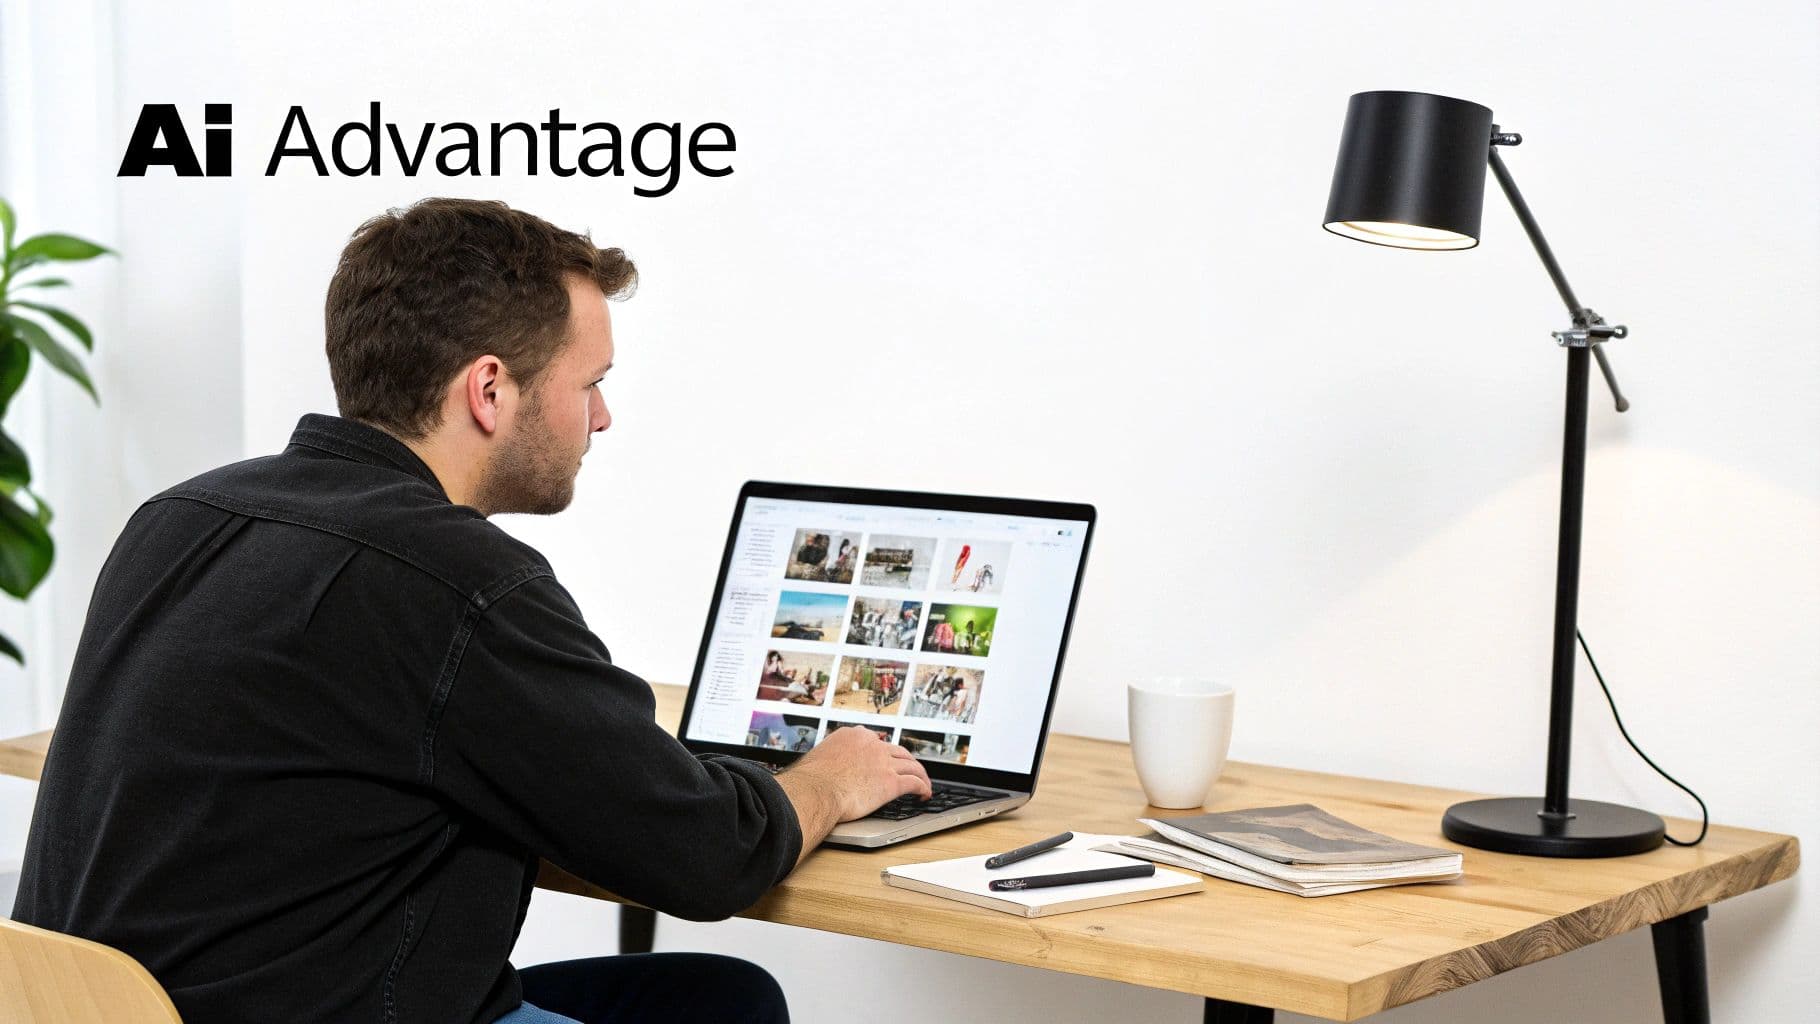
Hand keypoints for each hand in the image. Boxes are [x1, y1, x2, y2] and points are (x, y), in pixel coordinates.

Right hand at [786, 726, 931, 822]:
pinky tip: (925, 793)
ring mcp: (883, 763)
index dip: (883, 751)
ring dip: (921, 774)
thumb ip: (828, 756)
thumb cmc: (811, 780)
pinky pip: (915, 782)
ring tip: (924, 783)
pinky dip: (923, 787)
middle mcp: (872, 746)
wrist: (817, 791)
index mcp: (854, 737)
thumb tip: (825, 763)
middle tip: (910, 769)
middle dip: (906, 760)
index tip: (886, 758)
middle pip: (898, 751)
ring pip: (912, 765)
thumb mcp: (818, 757)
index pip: (875, 740)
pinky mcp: (891, 783)